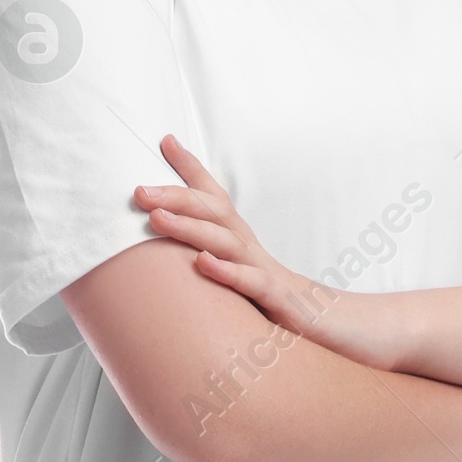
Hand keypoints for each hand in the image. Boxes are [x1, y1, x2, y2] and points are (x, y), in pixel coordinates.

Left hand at [134, 137, 327, 331]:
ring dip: (190, 227)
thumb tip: (169, 244)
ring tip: (156, 219)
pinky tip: (202, 263)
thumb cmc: (269, 297)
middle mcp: (248, 245)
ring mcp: (262, 268)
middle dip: (176, 197)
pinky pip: (251, 282)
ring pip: (225, 241)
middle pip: (213, 212)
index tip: (166, 140)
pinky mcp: (274, 297)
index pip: (214, 195)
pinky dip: (227, 271)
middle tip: (140, 191)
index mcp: (238, 237)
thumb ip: (207, 254)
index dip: (191, 167)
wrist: (321, 322)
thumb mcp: (235, 271)